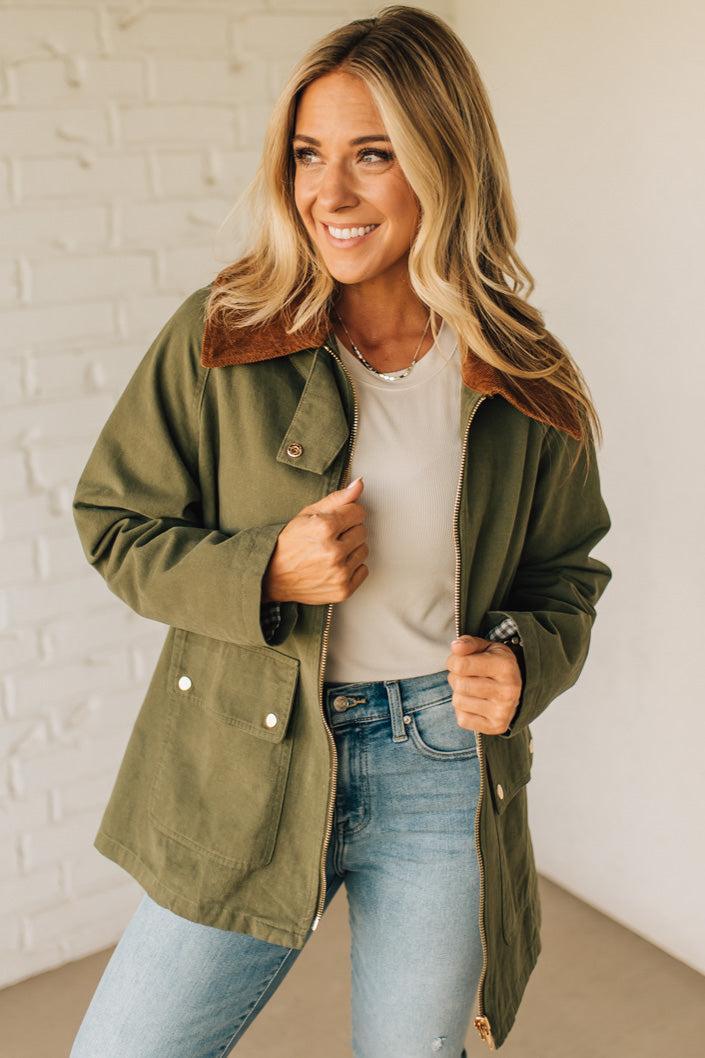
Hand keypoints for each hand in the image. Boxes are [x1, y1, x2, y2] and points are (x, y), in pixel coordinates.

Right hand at [262, 477, 368, 605]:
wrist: (272, 576)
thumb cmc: (289, 544)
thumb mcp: (307, 514)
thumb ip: (337, 499)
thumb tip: (359, 484)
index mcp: (324, 528)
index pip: (358, 512)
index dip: (347, 514)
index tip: (336, 520)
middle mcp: (333, 552)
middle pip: (362, 531)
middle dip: (349, 531)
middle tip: (330, 537)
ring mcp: (339, 573)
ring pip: (364, 550)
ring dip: (351, 549)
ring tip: (331, 552)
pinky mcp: (343, 590)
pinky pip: (364, 570)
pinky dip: (352, 567)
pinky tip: (335, 565)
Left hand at [444, 634, 522, 735]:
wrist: (517, 689)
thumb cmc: (496, 664)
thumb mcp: (486, 647)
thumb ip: (468, 643)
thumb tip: (456, 647)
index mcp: (505, 667)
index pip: (460, 665)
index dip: (453, 661)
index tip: (459, 661)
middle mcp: (507, 691)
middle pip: (459, 685)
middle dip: (455, 678)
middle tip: (467, 676)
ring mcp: (503, 712)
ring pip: (458, 702)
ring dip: (459, 694)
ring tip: (472, 689)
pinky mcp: (496, 727)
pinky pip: (462, 719)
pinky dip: (463, 711)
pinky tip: (476, 704)